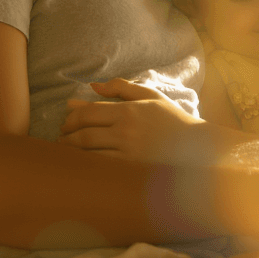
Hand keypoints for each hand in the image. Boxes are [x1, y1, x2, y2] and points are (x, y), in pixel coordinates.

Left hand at [61, 78, 212, 163]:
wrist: (197, 149)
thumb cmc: (172, 121)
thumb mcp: (151, 96)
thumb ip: (121, 88)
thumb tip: (92, 86)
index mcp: (129, 111)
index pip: (89, 112)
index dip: (72, 118)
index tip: (66, 123)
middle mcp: (126, 131)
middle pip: (84, 134)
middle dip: (67, 137)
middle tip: (61, 139)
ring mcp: (128, 154)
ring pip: (88, 153)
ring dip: (72, 153)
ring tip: (66, 153)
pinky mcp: (130, 172)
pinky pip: (100, 169)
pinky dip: (86, 167)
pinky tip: (81, 167)